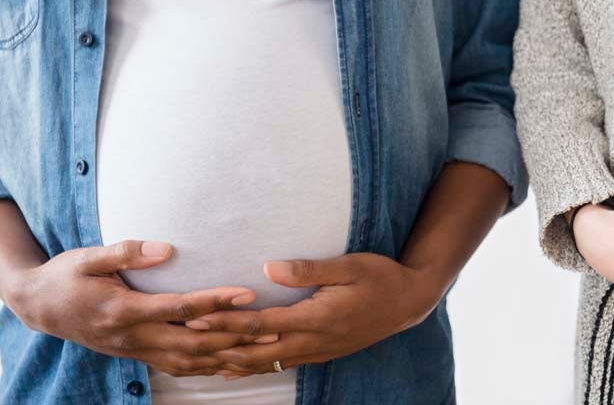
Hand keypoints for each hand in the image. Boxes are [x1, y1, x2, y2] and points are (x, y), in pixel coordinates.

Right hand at [5, 240, 271, 376]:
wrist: (40, 307)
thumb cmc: (66, 276)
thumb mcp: (87, 258)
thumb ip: (126, 252)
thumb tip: (165, 249)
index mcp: (124, 310)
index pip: (179, 308)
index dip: (215, 300)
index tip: (247, 293)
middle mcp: (134, 336)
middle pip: (193, 340)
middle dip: (235, 335)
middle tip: (272, 326)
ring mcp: (136, 349)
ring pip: (189, 360)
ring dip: (227, 355)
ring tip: (264, 349)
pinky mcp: (138, 354)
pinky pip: (178, 366)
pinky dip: (206, 366)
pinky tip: (231, 363)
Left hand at [186, 253, 440, 376]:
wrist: (409, 302)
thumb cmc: (380, 277)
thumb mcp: (350, 265)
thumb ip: (310, 269)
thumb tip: (270, 267)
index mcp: (316, 318)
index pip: (261, 324)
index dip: (226, 322)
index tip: (196, 316)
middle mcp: (312, 341)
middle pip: (254, 350)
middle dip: (217, 345)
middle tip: (183, 342)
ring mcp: (316, 351)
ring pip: (264, 364)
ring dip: (229, 361)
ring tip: (197, 360)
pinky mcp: (320, 353)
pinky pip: (278, 365)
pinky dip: (251, 368)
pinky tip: (232, 368)